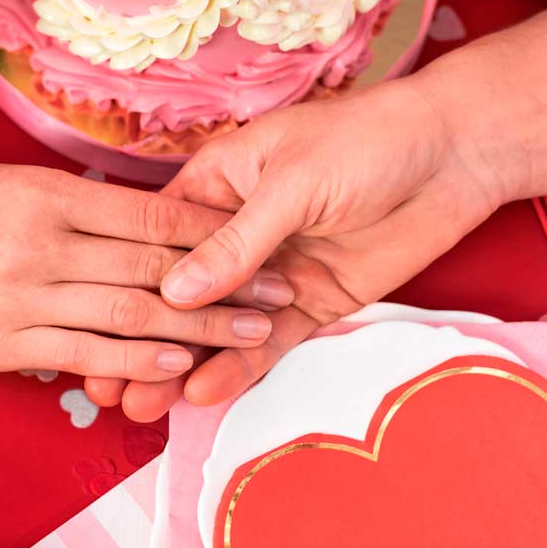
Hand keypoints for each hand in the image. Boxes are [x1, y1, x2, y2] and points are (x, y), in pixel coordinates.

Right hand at [0, 163, 292, 379]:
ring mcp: (23, 300)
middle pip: (152, 269)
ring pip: (127, 317)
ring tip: (251, 334)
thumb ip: (86, 202)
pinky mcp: (5, 344)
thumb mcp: (20, 179)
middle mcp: (42, 246)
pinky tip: (179, 366)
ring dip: (197, 329)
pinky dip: (135, 361)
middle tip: (279, 294)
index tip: (260, 240)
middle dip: (224, 284)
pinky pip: (83, 355)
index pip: (150, 215)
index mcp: (50, 195)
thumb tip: (156, 219)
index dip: (212, 233)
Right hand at [86, 75, 508, 419]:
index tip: (92, 335)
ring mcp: (273, 273)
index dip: (124, 292)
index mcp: (217, 188)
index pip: (157, 245)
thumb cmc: (365, 141)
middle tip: (110, 391)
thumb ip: (234, 243)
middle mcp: (236, 235)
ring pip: (219, 328)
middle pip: (182, 297)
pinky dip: (239, 367)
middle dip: (146, 341)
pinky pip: (268, 341)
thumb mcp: (291, 182)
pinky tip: (204, 393)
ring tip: (146, 406)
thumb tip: (172, 295)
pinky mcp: (312, 301)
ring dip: (183, 365)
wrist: (454, 154)